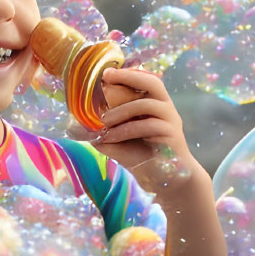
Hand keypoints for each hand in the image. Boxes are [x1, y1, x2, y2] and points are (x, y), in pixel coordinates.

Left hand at [89, 66, 198, 197]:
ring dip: (121, 111)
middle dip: (129, 77)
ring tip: (102, 121)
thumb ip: (108, 132)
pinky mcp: (172, 136)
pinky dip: (125, 130)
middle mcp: (167, 109)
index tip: (106, 73)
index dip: (128, 74)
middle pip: (153, 83)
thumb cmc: (145, 159)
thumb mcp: (122, 142)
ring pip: (146, 105)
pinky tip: (110, 138)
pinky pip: (147, 126)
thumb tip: (82, 127)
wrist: (166, 182)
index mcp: (156, 105)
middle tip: (106, 78)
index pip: (146, 81)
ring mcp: (171, 121)